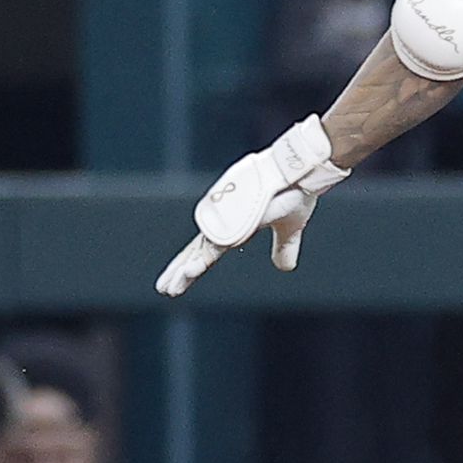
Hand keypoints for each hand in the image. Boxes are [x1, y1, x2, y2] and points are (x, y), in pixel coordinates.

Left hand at [156, 115, 348, 296]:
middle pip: (197, 251)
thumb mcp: (290, 229)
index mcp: (234, 223)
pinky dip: (200, 261)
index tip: (183, 277)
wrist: (299, 174)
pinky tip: (189, 272)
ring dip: (184, 271)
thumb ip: (284, 247)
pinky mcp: (233, 220)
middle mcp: (225, 220)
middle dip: (180, 271)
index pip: (209, 247)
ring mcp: (226, 219)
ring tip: (168, 288)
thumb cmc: (295, 193)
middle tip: (163, 288)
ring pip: (200, 252)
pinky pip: (213, 245)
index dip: (196, 263)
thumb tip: (285, 267)